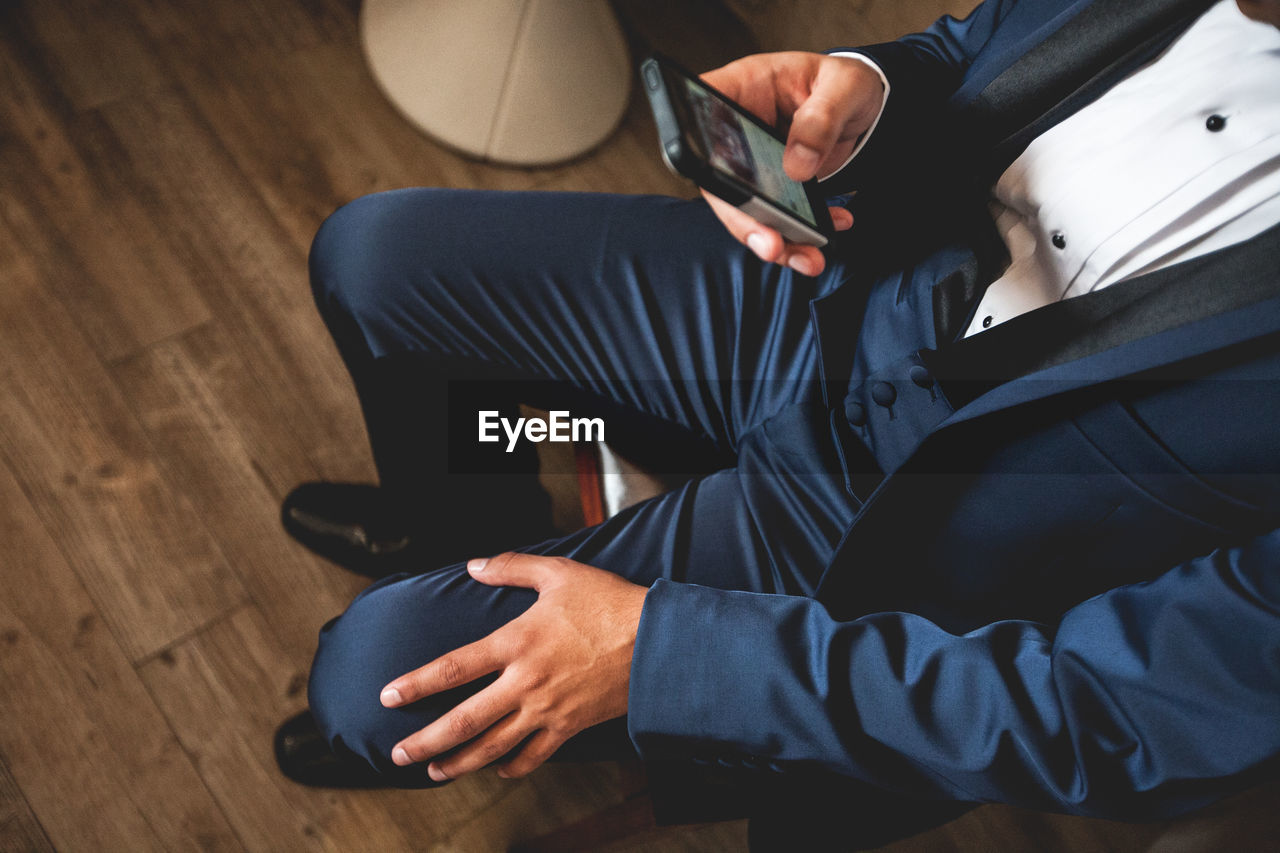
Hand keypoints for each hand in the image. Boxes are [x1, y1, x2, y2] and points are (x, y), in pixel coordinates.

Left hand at [381, 553, 647, 780]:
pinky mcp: (570, 727)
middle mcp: (525, 683)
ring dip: (458, 763)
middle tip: (396, 754)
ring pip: (493, 747)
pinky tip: (497, 770)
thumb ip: (511, 567)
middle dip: (425, 741)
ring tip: (433, 771)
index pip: (454, 668)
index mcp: (516, 642)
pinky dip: (512, 768)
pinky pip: (534, 756)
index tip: (388, 697)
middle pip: (464, 721)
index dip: (417, 684)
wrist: (657, 641)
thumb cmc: (608, 602)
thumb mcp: (559, 573)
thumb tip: (474, 565)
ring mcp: (547, 710)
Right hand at [699, 51, 884, 274]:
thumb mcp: (844, 87)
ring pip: (746, 210)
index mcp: (740, 89)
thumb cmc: (845, 82)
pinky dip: (802, 235)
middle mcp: (736, 130)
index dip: (697, 154)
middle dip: (744, 220)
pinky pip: (775, 218)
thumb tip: (798, 164)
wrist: (867, 102)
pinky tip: (829, 231)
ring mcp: (751, 162)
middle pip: (718, 181)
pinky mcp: (772, 187)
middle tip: (772, 245)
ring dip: (776, 239)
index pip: (697, 117)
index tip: (723, 186)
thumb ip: (822, 118)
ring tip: (807, 258)